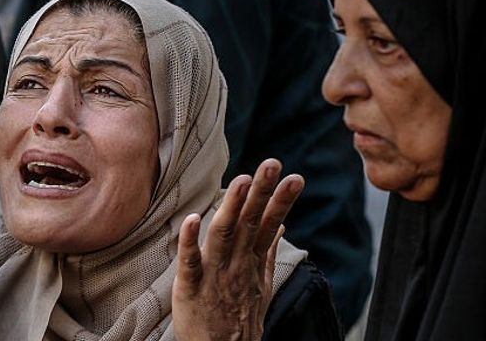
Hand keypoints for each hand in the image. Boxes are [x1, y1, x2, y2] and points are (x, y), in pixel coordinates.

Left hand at [173, 159, 301, 340]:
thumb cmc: (238, 321)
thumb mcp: (259, 286)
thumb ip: (266, 253)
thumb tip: (282, 226)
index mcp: (251, 262)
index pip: (269, 225)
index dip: (280, 201)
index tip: (294, 176)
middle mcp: (236, 266)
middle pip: (251, 223)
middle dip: (262, 192)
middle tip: (272, 163)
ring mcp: (214, 276)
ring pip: (224, 235)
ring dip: (232, 206)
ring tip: (241, 180)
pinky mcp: (190, 288)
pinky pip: (190, 262)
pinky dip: (190, 241)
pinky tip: (193, 218)